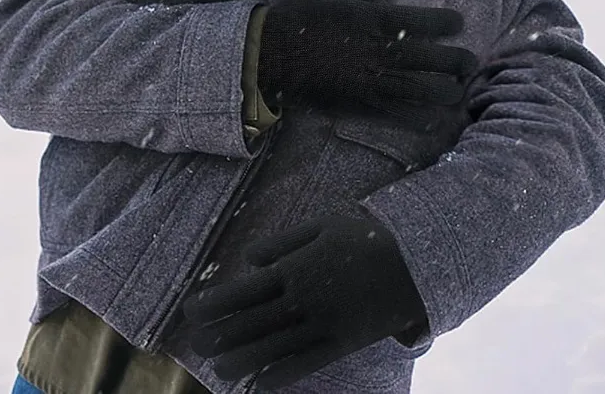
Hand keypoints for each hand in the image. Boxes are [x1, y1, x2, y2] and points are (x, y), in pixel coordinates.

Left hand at [183, 214, 426, 389]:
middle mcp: (304, 299)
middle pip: (252, 322)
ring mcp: (323, 324)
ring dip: (243, 359)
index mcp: (295, 267)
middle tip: (194, 344)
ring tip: (217, 369)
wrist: (413, 260)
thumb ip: (283, 242)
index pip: (244, 290)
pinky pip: (306, 363)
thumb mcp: (321, 226)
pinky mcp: (342, 343)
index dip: (215, 303)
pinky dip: (281, 374)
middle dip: (220, 334)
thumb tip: (249, 260)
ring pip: (274, 348)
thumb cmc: (363, 237)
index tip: (191, 310)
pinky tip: (259, 384)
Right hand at [257, 0, 477, 124]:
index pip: (423, 21)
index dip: (446, 22)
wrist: (269, 53)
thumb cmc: (297, 15)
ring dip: (445, 90)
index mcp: (375, 20)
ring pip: (421, 88)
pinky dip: (418, 116)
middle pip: (431, 58)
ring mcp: (371, 80)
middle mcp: (380, 52)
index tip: (458, 23)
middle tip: (470, 62)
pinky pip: (396, 112)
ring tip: (458, 90)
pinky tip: (433, 118)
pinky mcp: (359, 102)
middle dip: (456, 61)